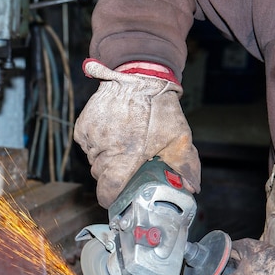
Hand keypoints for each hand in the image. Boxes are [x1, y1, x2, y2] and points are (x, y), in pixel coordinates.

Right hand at [74, 59, 200, 207]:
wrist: (138, 76)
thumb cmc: (159, 107)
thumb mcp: (178, 137)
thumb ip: (185, 165)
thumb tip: (192, 189)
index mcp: (125, 156)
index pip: (108, 190)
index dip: (111, 198)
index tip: (117, 198)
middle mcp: (104, 149)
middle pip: (101, 177)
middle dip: (113, 175)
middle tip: (128, 164)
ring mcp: (91, 138)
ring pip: (94, 161)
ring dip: (105, 159)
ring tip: (122, 143)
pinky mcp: (82, 127)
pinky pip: (86, 146)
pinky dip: (96, 145)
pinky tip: (111, 133)